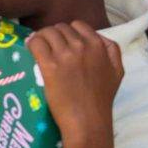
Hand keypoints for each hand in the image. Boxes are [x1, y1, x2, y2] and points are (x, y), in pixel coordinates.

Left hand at [29, 21, 122, 147]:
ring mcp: (65, 55)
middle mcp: (81, 46)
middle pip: (60, 28)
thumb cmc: (101, 100)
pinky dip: (31, 43)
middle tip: (49, 48)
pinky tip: (30, 49)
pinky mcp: (49, 66)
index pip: (78, 25)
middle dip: (54, 36)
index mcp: (98, 46)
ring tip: (38, 48)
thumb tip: (100, 38)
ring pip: (47, 32)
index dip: (69, 33)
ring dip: (41, 38)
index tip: (63, 43)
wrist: (88, 121)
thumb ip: (112, 51)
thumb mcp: (117, 72)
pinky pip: (36, 43)